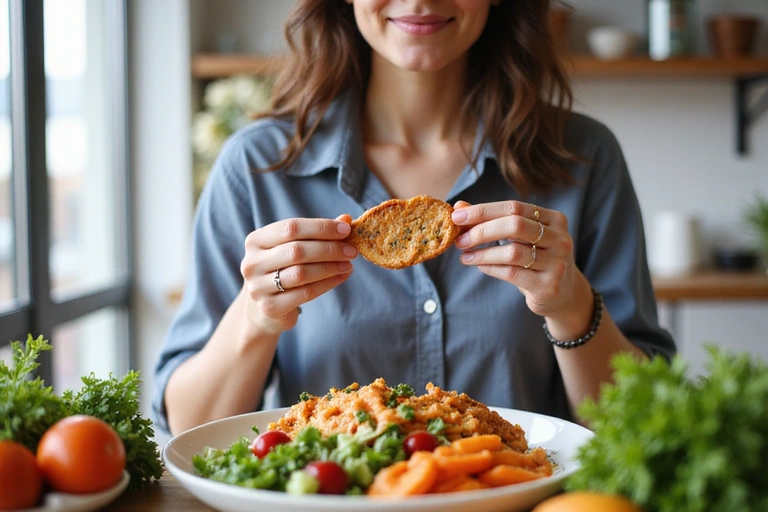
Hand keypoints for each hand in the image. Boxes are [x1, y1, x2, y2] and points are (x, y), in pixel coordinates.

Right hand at [241, 214, 356, 334]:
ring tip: (349, 264)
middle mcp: (252, 262)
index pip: (291, 227)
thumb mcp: (294, 247)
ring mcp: (258, 287)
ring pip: (302, 273)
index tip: (346, 230)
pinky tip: (341, 277)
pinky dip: (327, 284)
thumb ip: (317, 233)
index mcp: (256, 240)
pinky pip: (305, 293)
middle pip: (297, 250)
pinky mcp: (270, 307)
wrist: (263, 307)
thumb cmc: (282, 269)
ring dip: (330, 267)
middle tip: (352, 250)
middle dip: (330, 249)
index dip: (321, 227)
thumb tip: (345, 219)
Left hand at [451, 200, 586, 319]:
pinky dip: (491, 268)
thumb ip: (492, 220)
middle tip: (460, 239)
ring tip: (465, 255)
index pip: (514, 207)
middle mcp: (560, 239)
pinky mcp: (548, 285)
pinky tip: (479, 265)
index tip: (457, 216)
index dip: (483, 210)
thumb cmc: (536, 259)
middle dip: (482, 231)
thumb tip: (459, 208)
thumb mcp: (519, 238)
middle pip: (515, 225)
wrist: (563, 294)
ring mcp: (557, 263)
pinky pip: (512, 273)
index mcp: (554, 219)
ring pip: (512, 252)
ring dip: (483, 253)